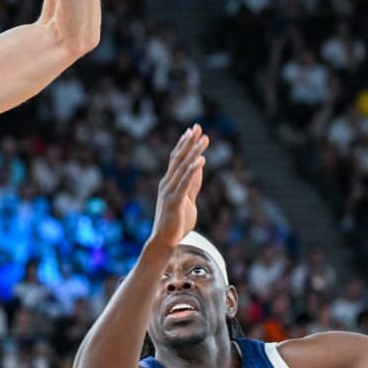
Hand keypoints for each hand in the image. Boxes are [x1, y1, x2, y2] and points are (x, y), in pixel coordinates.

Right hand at [147, 125, 208, 254]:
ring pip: (182, 167)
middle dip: (189, 142)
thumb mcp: (188, 199)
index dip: (184, 144)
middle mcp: (166, 183)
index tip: (191, 130)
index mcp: (168, 183)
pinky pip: (185, 183)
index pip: (176, 158)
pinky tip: (201, 160)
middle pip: (178, 158)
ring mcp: (169, 191)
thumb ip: (192, 183)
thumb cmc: (175, 223)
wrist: (164, 241)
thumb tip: (199, 166)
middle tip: (197, 127)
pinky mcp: (174, 201)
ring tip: (204, 138)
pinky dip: (192, 170)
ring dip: (194, 151)